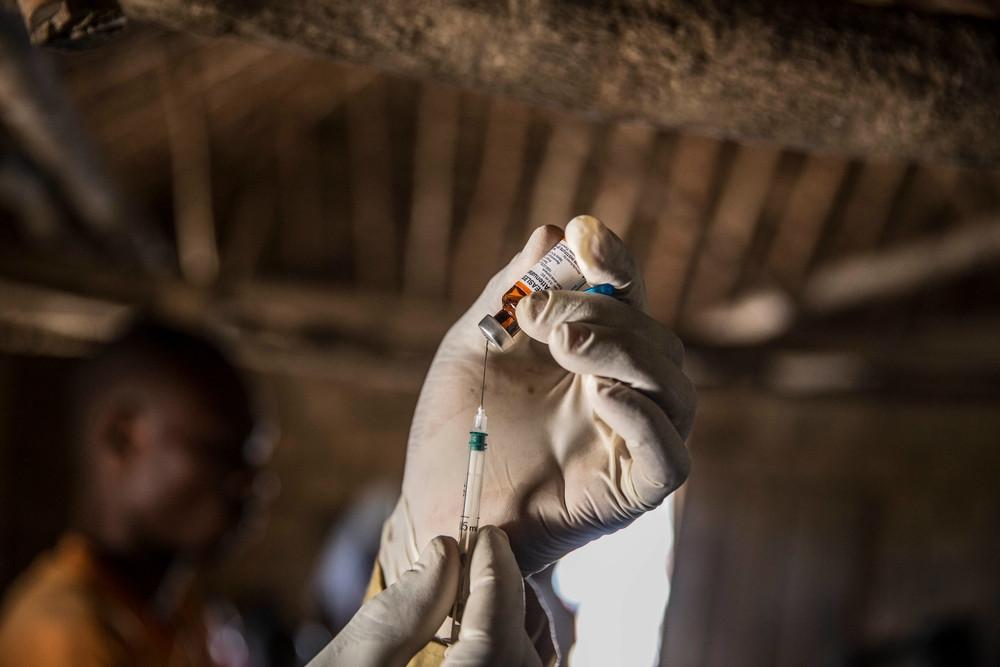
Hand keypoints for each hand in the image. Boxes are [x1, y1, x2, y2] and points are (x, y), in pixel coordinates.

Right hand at [309, 529, 538, 666]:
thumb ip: (396, 614)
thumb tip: (442, 551)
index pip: (502, 617)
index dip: (495, 567)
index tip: (484, 535)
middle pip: (523, 639)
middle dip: (503, 590)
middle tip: (475, 557)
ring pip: (527, 659)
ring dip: (507, 621)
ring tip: (468, 594)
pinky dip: (503, 651)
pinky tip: (468, 637)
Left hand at [382, 215, 693, 578]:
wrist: (432, 507)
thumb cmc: (456, 429)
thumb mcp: (476, 345)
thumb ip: (514, 292)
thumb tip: (553, 230)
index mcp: (592, 356)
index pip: (627, 300)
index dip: (615, 264)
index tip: (584, 237)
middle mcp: (620, 395)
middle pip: (654, 339)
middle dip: (603, 312)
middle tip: (540, 314)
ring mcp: (628, 445)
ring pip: (673, 388)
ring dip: (624, 352)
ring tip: (565, 343)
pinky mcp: (629, 494)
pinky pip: (669, 457)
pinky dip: (646, 419)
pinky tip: (601, 394)